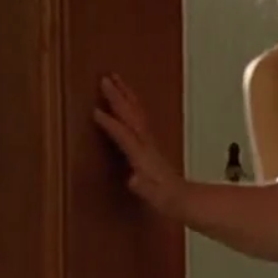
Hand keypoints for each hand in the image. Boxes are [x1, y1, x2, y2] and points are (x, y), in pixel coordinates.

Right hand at [93, 74, 186, 216]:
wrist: (181, 197)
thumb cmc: (165, 198)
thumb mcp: (155, 196)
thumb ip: (144, 187)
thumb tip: (133, 179)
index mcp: (143, 156)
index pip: (125, 136)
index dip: (111, 125)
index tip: (95, 112)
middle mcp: (146, 144)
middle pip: (131, 115)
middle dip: (118, 97)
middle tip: (105, 78)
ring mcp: (148, 140)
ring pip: (136, 111)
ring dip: (125, 94)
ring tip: (115, 78)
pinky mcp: (148, 142)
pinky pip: (138, 116)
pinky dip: (130, 104)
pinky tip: (125, 98)